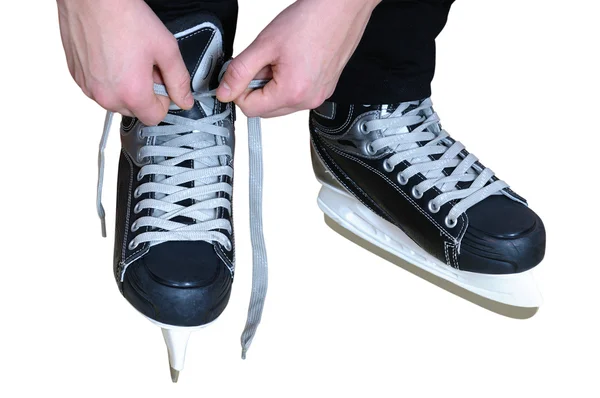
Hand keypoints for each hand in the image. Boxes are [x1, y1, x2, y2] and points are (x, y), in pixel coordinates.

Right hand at [57, 0, 193, 124]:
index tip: (162, 82)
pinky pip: (98, 87)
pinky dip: (107, 77)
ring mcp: (87, 87)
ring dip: (124, 86)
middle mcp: (106, 96)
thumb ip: (179, 80)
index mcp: (131, 94)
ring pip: (115, 100)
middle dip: (143, 93)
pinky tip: (111, 54)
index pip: (154, 118)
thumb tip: (185, 101)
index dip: (163, 100)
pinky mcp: (75, 76)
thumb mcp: (166, 48)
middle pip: (134, 110)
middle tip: (145, 65)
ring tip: (127, 57)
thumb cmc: (125, 17)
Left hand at [216, 0, 380, 117]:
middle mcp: (308, 100)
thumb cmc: (311, 21)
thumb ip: (239, 72)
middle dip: (257, 89)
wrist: (341, 9)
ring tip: (281, 59)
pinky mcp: (325, 89)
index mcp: (292, 93)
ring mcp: (319, 96)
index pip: (250, 109)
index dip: (239, 91)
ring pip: (281, 103)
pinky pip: (297, 95)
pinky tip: (294, 60)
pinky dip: (289, 82)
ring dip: (273, 85)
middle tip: (263, 62)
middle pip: (266, 110)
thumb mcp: (264, 45)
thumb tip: (225, 92)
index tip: (240, 73)